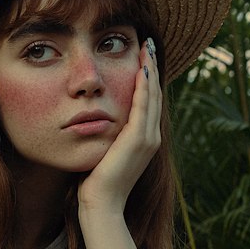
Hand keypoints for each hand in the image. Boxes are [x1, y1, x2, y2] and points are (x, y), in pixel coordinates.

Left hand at [77, 39, 161, 215]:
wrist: (102, 204)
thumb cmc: (96, 183)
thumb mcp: (104, 152)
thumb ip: (107, 136)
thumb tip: (95, 123)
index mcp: (144, 140)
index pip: (149, 102)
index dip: (147, 79)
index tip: (142, 58)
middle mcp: (151, 137)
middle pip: (155, 95)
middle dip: (152, 68)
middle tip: (149, 44)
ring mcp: (147, 139)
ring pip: (152, 96)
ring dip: (150, 70)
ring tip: (147, 48)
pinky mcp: (138, 140)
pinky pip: (144, 106)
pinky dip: (144, 86)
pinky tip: (142, 69)